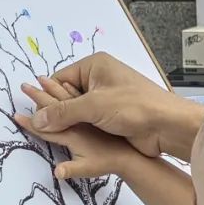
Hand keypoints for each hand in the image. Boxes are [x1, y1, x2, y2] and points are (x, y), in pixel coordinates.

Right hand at [16, 77, 136, 179]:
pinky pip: (88, 120)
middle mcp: (100, 78)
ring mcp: (107, 97)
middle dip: (56, 109)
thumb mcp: (93, 106)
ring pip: (77, 110)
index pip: (60, 79)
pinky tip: (73, 138)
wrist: (166, 126)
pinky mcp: (112, 115)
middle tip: (40, 124)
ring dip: (68, 121)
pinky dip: (80, 128)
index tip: (37, 114)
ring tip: (55, 133)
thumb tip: (36, 118)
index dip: (47, 96)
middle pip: (66, 95)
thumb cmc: (134, 107)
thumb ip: (62, 112)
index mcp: (95, 65)